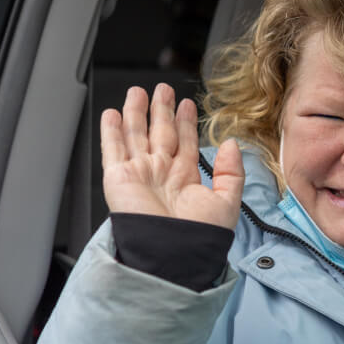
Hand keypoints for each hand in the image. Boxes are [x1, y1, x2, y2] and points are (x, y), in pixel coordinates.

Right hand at [100, 83, 243, 229]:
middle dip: (161, 111)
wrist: (172, 254)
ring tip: (138, 92)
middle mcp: (161, 175)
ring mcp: (139, 174)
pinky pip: (113, 149)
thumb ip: (232, 172)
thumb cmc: (199, 236)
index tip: (187, 104)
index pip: (184, 143)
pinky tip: (112, 114)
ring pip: (136, 136)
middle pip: (159, 133)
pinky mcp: (118, 178)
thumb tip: (232, 145)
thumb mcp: (227, 202)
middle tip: (163, 89)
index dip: (185, 123)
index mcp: (185, 180)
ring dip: (136, 113)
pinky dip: (111, 131)